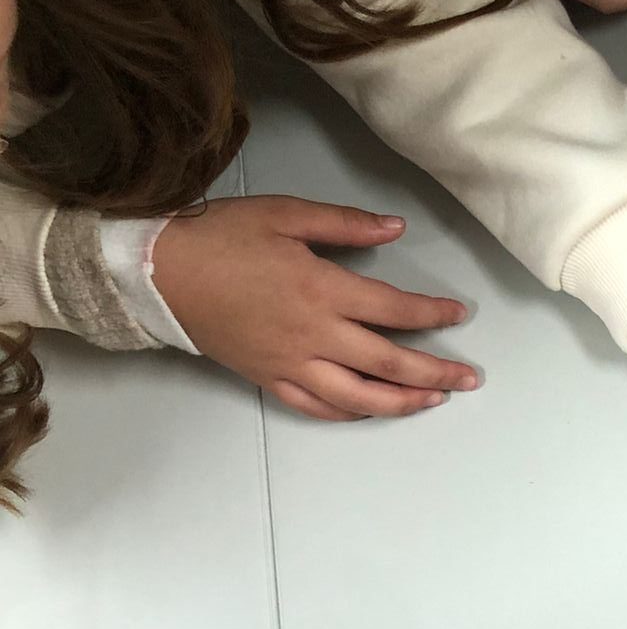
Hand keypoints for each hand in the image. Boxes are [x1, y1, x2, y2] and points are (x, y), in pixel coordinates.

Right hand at [151, 197, 474, 419]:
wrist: (154, 272)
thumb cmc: (219, 236)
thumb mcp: (285, 214)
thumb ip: (345, 224)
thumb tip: (396, 228)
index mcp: (321, 290)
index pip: (394, 310)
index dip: (433, 315)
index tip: (459, 315)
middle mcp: (313, 335)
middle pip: (388, 364)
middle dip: (436, 373)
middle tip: (469, 379)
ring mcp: (290, 363)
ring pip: (359, 397)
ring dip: (403, 403)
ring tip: (434, 401)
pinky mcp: (268, 378)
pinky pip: (317, 407)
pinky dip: (351, 413)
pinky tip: (373, 410)